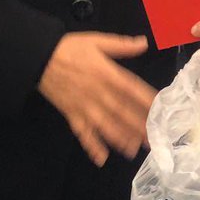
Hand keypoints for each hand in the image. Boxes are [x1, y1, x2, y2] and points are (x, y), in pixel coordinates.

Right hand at [38, 32, 154, 165]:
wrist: (39, 58)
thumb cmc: (69, 48)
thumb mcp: (97, 41)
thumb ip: (121, 45)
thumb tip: (144, 43)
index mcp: (107, 74)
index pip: (132, 89)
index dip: (147, 100)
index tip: (160, 110)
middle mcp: (98, 93)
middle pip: (122, 112)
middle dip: (138, 126)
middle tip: (153, 139)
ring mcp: (85, 107)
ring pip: (106, 126)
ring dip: (120, 139)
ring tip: (134, 150)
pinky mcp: (72, 115)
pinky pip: (83, 133)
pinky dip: (91, 146)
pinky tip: (101, 158)